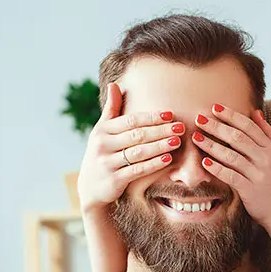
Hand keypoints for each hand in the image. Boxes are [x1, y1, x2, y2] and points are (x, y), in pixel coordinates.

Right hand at [77, 83, 184, 212]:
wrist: (90, 188)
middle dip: (160, 130)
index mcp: (102, 130)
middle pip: (137, 135)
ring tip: (177, 141)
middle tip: (180, 127)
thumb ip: (111, 109)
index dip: (151, 117)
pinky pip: (137, 170)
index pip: (130, 120)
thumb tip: (114, 83)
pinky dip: (153, 164)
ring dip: (160, 146)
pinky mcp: (114, 180)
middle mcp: (103, 145)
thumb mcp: (102, 131)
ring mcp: (107, 163)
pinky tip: (168, 159)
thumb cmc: (102, 154)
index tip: (170, 115)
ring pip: (138, 152)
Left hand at [192, 104, 270, 227]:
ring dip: (212, 145)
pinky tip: (204, 162)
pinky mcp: (250, 190)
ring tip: (196, 137)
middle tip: (199, 118)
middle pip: (238, 138)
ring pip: (232, 156)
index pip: (249, 126)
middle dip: (217, 127)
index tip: (215, 108)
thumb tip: (256, 111)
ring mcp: (258, 174)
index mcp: (270, 148)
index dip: (231, 116)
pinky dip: (217, 168)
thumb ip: (266, 133)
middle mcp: (265, 158)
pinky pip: (231, 176)